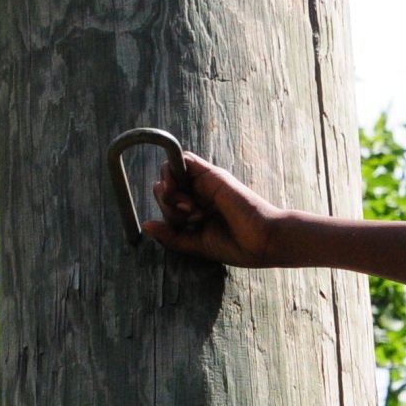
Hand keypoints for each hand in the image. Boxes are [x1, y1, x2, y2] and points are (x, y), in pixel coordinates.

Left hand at [144, 152, 291, 265]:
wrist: (261, 241)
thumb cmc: (234, 246)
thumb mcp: (194, 245)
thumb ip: (170, 236)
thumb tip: (145, 225)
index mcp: (193, 212)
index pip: (165, 202)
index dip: (166, 211)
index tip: (185, 227)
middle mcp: (197, 195)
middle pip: (163, 187)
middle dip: (167, 204)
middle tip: (190, 218)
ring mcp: (204, 183)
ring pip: (169, 173)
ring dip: (171, 192)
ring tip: (192, 210)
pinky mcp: (212, 174)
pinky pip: (184, 159)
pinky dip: (178, 173)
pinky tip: (187, 197)